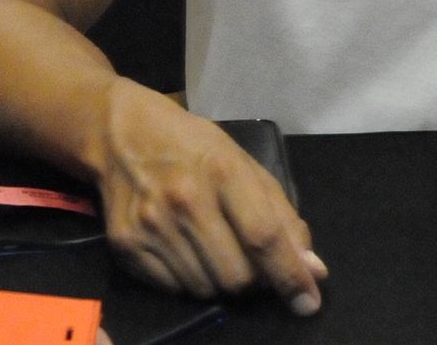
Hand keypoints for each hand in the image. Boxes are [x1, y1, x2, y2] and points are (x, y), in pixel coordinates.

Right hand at [95, 79, 324, 311]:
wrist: (122, 135)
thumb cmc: (194, 147)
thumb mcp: (245, 165)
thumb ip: (282, 217)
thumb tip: (313, 270)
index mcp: (223, 171)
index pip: (263, 237)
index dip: (290, 275)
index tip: (308, 302)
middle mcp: (185, 200)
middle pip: (236, 275)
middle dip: (255, 280)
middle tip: (252, 262)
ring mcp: (151, 226)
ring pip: (207, 289)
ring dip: (222, 282)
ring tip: (216, 249)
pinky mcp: (126, 247)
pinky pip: (174, 290)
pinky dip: (191, 282)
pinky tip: (188, 251)